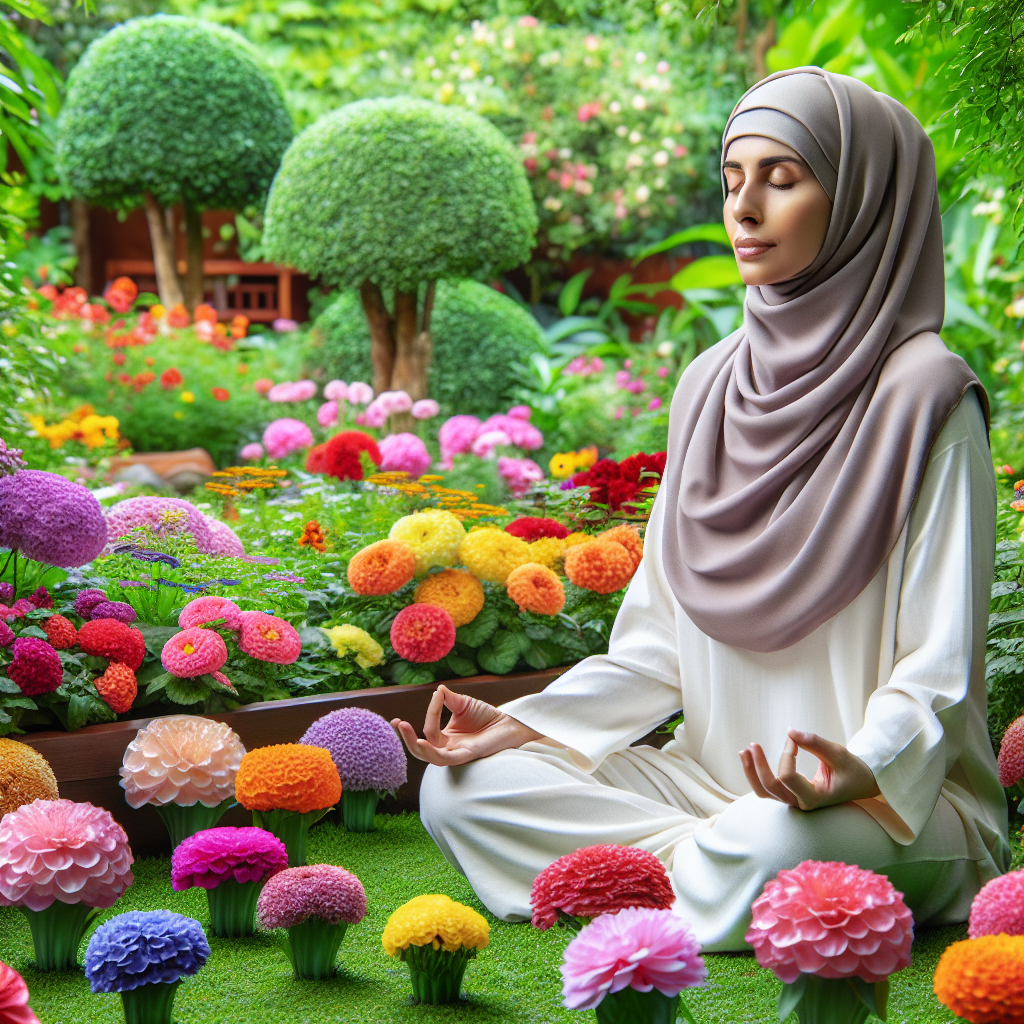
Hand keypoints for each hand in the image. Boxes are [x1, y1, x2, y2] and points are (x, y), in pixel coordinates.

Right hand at [391, 684, 542, 766]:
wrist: (509, 723)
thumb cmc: (487, 716)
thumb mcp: (463, 704)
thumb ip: (449, 699)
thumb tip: (438, 689)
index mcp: (446, 738)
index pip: (429, 729)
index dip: (429, 712)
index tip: (437, 694)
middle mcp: (449, 749)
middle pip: (421, 750)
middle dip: (406, 738)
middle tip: (397, 722)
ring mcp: (457, 754)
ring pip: (430, 757)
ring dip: (414, 744)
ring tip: (403, 728)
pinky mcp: (467, 756)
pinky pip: (446, 757)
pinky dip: (432, 751)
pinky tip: (423, 741)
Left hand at [739, 729, 879, 810]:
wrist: (861, 784)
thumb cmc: (852, 771)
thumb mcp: (839, 754)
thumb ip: (815, 743)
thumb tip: (790, 731)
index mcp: (815, 798)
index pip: (787, 778)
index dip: (786, 755)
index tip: (795, 740)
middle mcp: (801, 803)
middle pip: (769, 788)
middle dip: (758, 766)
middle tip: (753, 744)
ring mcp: (794, 801)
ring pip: (764, 792)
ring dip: (752, 771)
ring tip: (744, 751)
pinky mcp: (790, 795)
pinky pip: (768, 788)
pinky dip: (757, 773)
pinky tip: (749, 758)